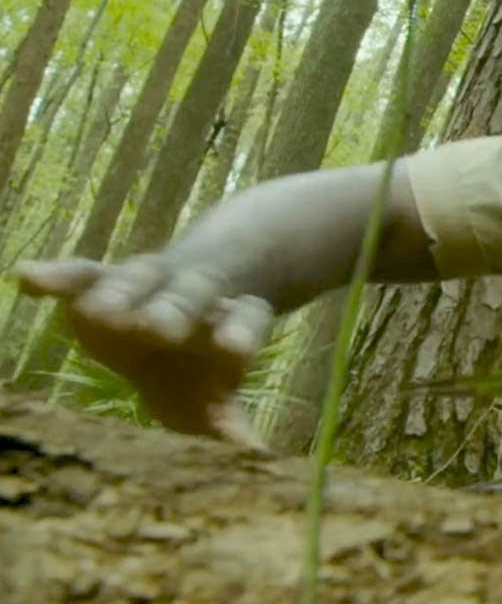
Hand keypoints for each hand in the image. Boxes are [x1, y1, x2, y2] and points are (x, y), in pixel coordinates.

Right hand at [15, 256, 273, 446]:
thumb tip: (248, 454)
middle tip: (159, 329)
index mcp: (231, 323)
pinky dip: (56, 277)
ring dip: (118, 295)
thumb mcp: (211, 398)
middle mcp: (195, 296)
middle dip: (174, 312)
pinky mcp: (103, 278)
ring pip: (137, 280)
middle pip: (190, 297)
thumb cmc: (195, 372)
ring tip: (96, 313)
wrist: (174, 316)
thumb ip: (225, 422)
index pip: (246, 320)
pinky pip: (80, 273)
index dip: (239, 336)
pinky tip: (27, 280)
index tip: (234, 352)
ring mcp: (149, 283)